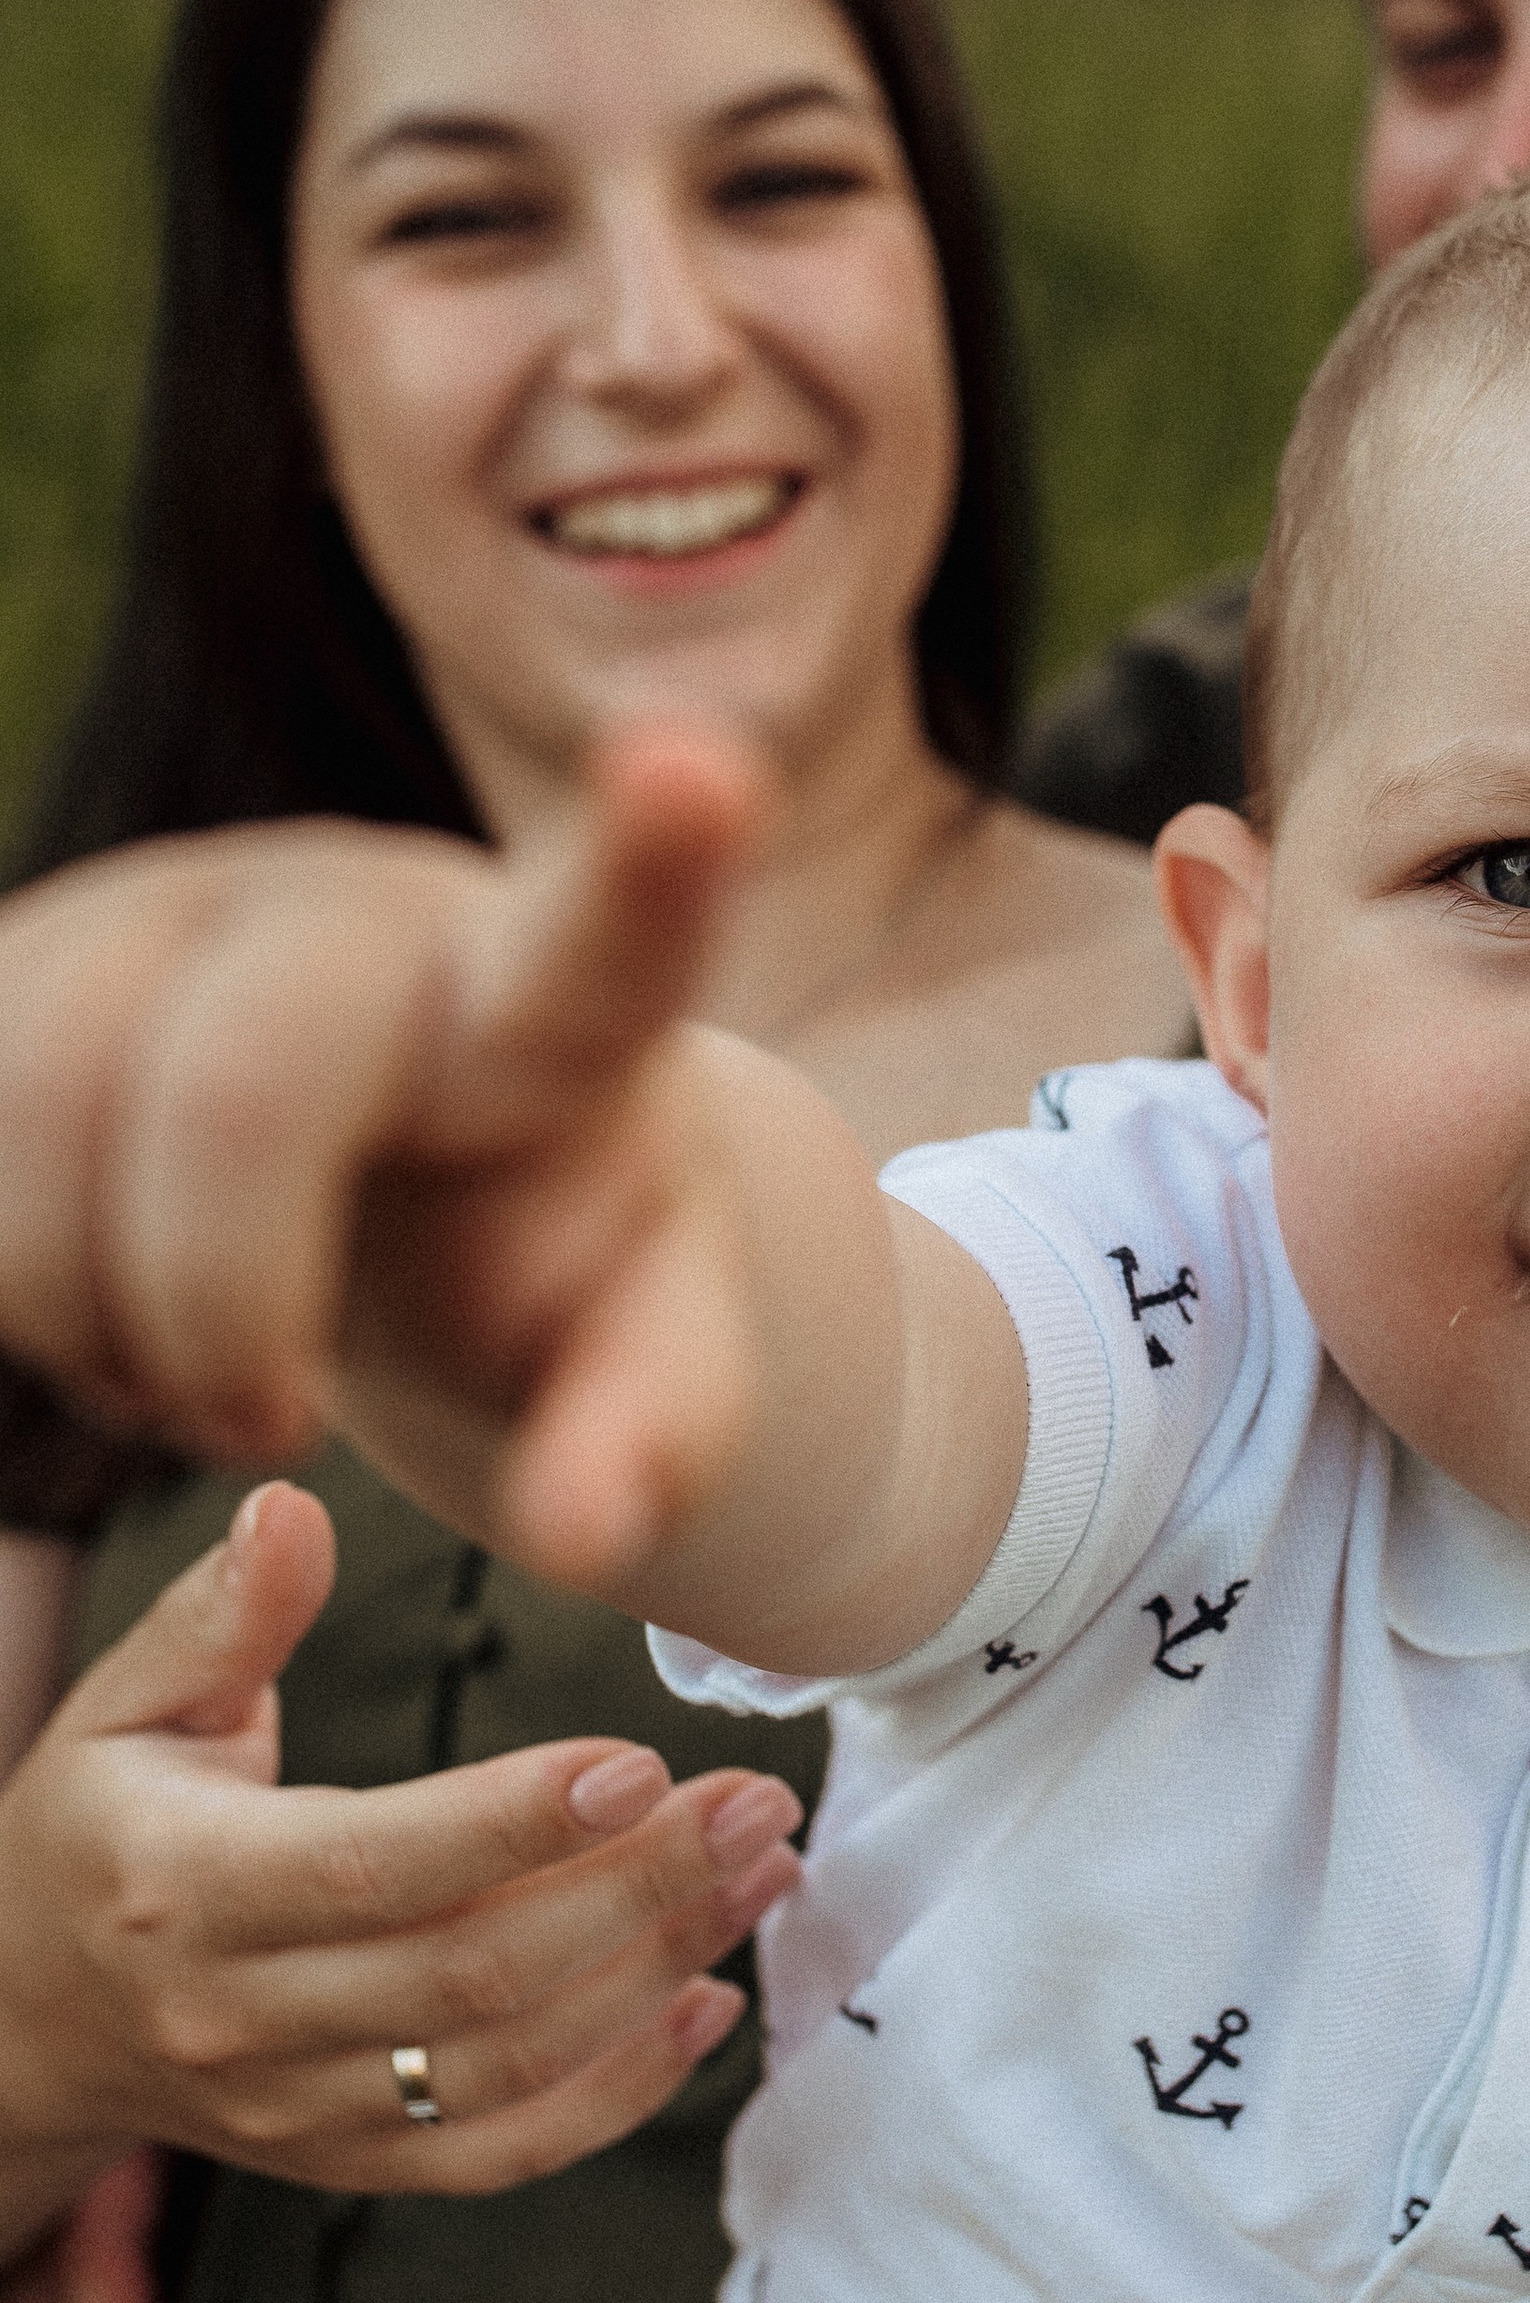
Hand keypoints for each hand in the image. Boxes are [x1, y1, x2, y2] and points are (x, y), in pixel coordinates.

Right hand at [0, 729, 768, 1588]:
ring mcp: (167, 904)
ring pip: (31, 1099)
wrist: (416, 1183)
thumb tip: (587, 1533)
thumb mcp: (639, 1350)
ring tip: (181, 1363)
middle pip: (236, 1089)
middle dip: (222, 1307)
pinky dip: (3, 1271)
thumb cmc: (546, 1262)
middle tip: (265, 1419)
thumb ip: (647, 1439)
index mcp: (556, 1005)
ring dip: (83, 1303)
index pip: (614, 927)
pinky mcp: (21, 951)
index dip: (657, 855)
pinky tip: (88, 1301)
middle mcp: (359, 907)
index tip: (689, 769)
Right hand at [0, 1476, 800, 2226]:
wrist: (28, 2014)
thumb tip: (291, 1508)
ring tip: (762, 1874)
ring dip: (659, 1973)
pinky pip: (502, 2153)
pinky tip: (708, 2001)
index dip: (516, 1824)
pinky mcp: (348, 2163)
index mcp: (183, 1889)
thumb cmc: (101, 1828)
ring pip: (509, 2066)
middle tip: (755, 1803)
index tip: (642, 1760)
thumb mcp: (130, 1704)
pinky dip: (620, 2092)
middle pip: (473, 1975)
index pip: (375, 1866)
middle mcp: (239, 2017)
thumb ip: (222, 1615)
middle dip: (638, 1890)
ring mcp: (297, 2109)